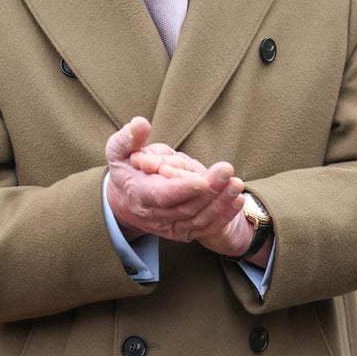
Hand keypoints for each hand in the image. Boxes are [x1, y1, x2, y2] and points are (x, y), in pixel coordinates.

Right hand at [105, 117, 254, 256]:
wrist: (124, 201)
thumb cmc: (125, 169)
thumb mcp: (119, 150)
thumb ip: (129, 137)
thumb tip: (140, 123)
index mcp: (139, 192)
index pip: (161, 195)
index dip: (181, 189)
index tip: (201, 180)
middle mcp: (154, 214)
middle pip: (185, 208)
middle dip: (209, 192)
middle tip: (227, 171)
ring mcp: (168, 226)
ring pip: (197, 220)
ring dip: (220, 204)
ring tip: (236, 184)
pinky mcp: (181, 231)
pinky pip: (204, 228)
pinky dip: (222, 217)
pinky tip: (237, 201)